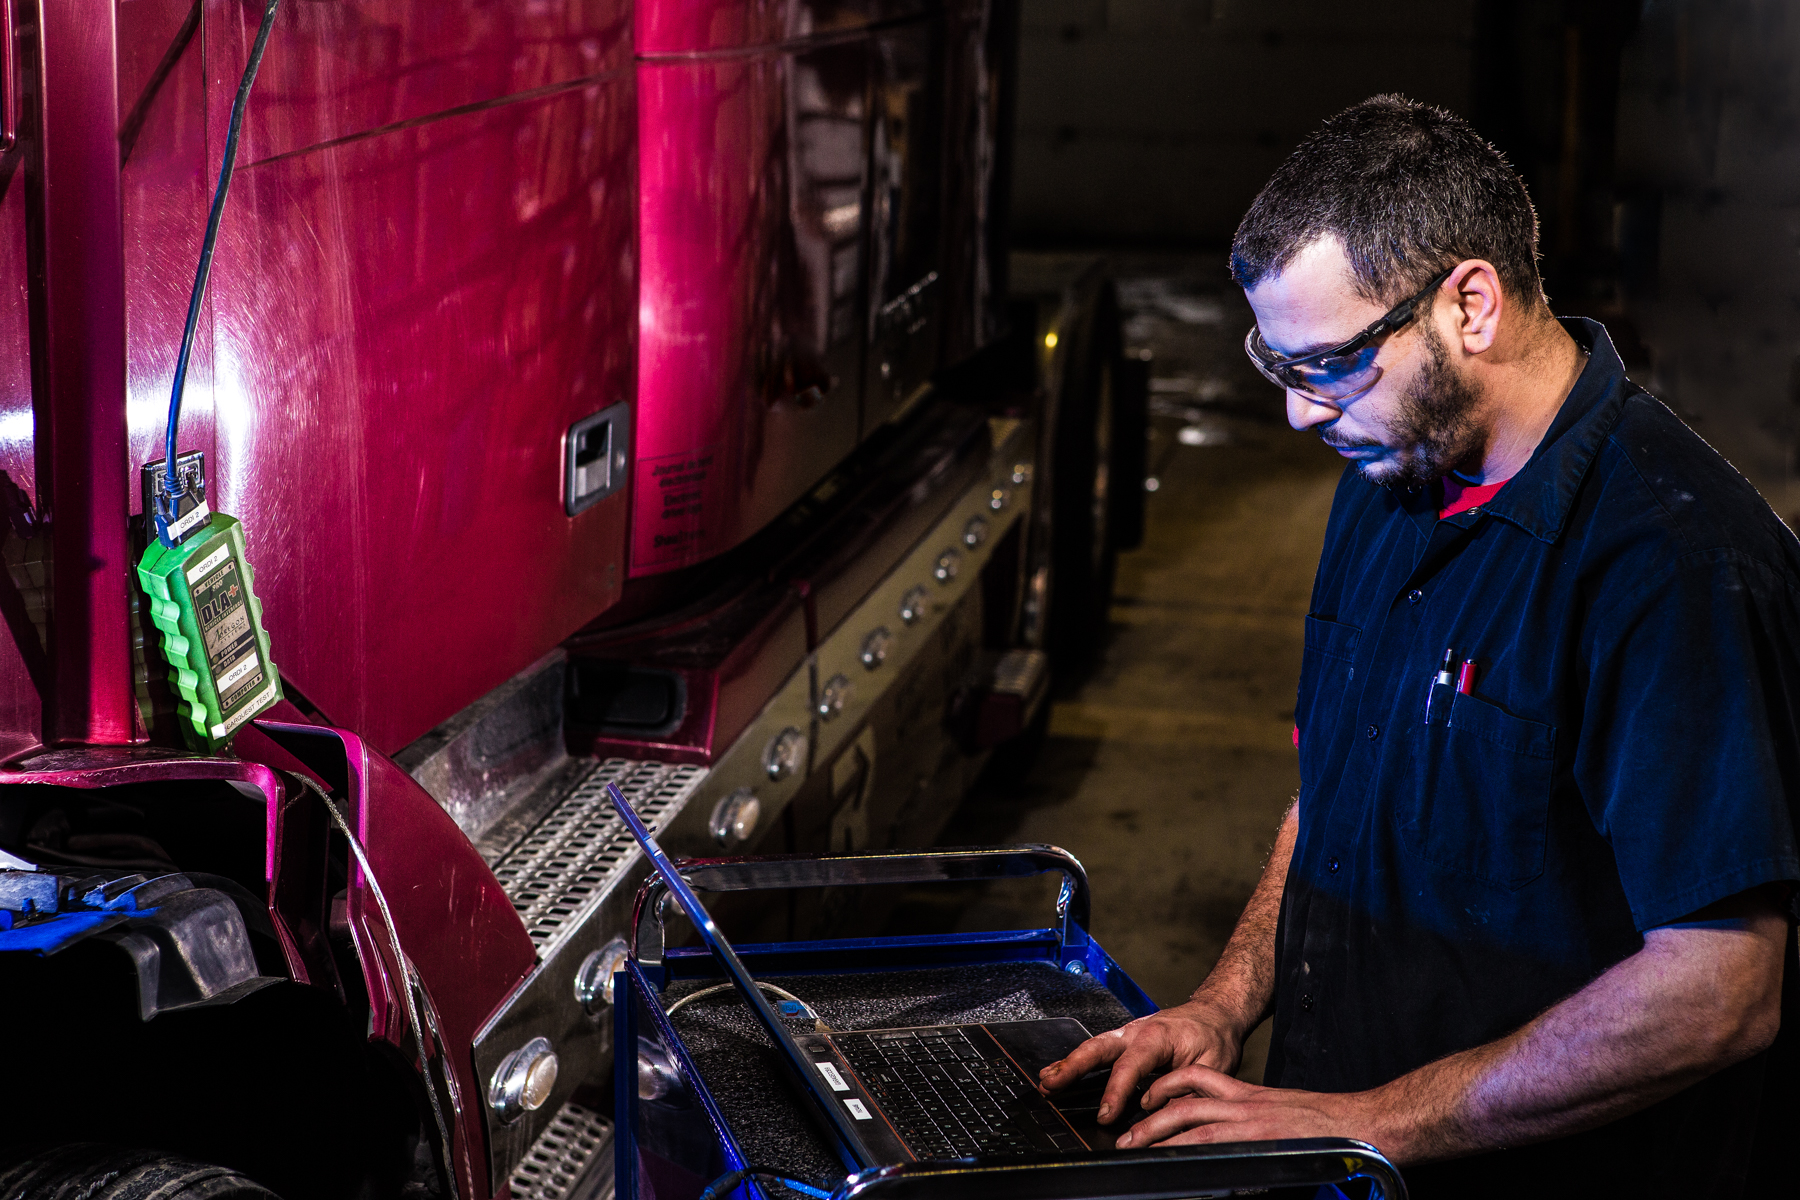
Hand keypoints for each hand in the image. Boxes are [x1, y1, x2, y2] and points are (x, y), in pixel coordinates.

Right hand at [1036, 998, 1247, 1124]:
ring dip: (1068, 1064)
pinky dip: (1079, 1061)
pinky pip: (1099, 1050)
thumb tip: (1159, 1117)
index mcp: (1157, 1036)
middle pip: (1098, 1049)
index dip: (1116, 1093)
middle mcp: (1137, 1031)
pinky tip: (1062, 1073)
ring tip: (1046, 1081)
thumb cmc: (1215, 1037)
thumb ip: (1184, 1092)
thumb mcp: (1211, 1068)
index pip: (1130, 1067)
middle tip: (1051, 1084)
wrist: (1216, 1013)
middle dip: (1072, 1067)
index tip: (1105, 1115)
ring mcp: (1129, 1033)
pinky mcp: (1127, 1040)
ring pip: (1094, 1048)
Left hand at [1116, 1064, 1388, 1152]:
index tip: (1146, 1103)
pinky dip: (1192, 1155)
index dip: (1166, 1089)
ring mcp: (1251, 1122)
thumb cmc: (1326, 1125)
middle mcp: (1244, 1104)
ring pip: (1191, 1121)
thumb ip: (1251, 1121)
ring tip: (1136, 1148)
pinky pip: (1216, 1146)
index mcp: (1248, 1095)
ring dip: (1157, 1134)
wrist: (1363, 1125)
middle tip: (1126, 1136)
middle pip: (1183, 1101)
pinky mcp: (1260, 1141)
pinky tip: (1177, 1168)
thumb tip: (1226, 1143)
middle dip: (1149, 1118)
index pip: (1198, 1081)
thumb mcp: (1280, 1113)